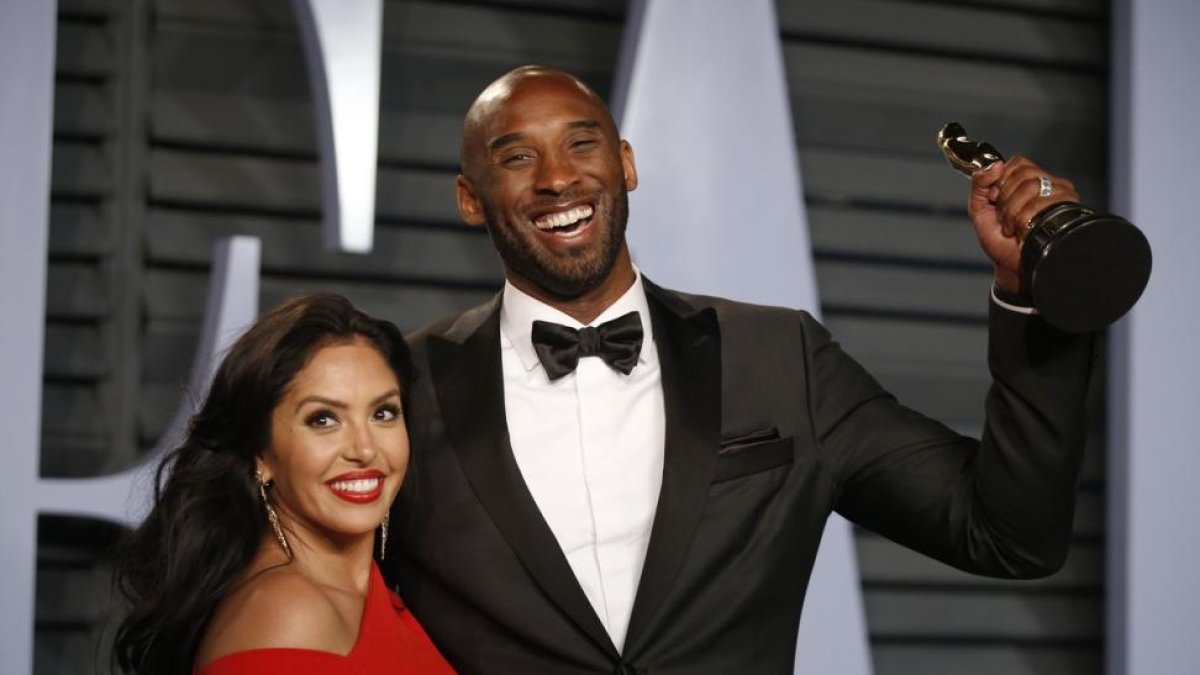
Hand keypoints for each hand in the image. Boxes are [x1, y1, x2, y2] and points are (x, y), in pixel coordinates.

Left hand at [968, 155, 1079, 294]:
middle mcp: (1046, 183)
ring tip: (1013, 226)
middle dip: (1006, 198)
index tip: (996, 200)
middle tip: (1004, 217)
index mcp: (1026, 179)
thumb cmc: (998, 238)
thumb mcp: (978, 208)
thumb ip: (979, 183)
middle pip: (1025, 173)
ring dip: (1013, 211)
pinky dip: (1024, 218)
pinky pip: (1042, 202)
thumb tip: (995, 164)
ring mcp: (1059, 194)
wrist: (1010, 265)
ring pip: (1033, 186)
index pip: (1018, 162)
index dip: (1002, 180)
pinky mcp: (1067, 208)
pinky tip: (1023, 230)